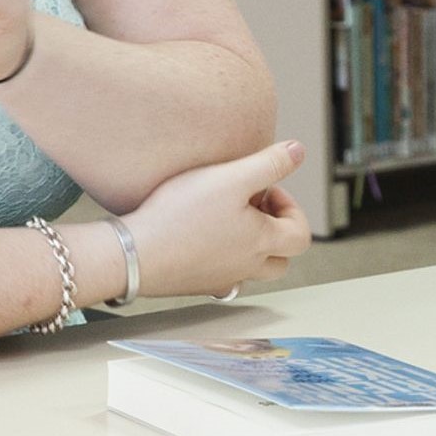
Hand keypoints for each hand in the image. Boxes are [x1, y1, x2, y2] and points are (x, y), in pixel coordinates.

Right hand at [120, 141, 309, 299]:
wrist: (134, 254)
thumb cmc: (181, 216)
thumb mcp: (231, 178)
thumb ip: (270, 163)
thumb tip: (299, 151)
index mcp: (261, 243)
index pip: (300, 234)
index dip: (291, 208)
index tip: (264, 189)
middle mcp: (246, 268)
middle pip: (281, 258)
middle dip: (274, 229)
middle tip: (249, 206)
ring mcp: (220, 280)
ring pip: (250, 269)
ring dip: (248, 244)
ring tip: (224, 218)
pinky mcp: (195, 284)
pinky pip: (219, 275)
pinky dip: (219, 257)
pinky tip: (197, 236)